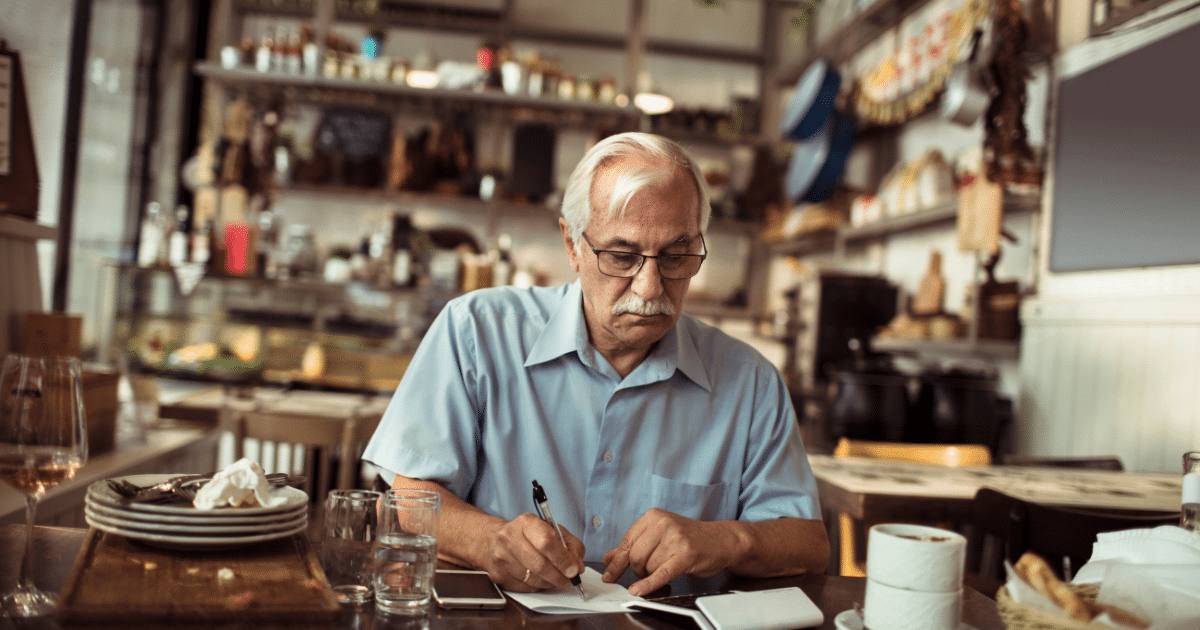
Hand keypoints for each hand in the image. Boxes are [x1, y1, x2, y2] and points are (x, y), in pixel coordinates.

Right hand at [478, 512, 585, 592]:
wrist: (493, 540)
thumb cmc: (528, 535)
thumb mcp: (553, 530)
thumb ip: (571, 546)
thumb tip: (578, 567)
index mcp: (526, 522)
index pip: (546, 542)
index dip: (563, 559)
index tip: (574, 570)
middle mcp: (510, 537)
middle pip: (539, 564)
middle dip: (559, 575)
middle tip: (569, 579)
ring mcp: (501, 557)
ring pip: (533, 579)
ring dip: (550, 582)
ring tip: (556, 578)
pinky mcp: (498, 575)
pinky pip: (525, 587)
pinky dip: (538, 586)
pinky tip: (540, 578)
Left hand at [601, 508, 744, 596]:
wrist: (720, 540)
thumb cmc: (688, 537)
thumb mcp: (659, 534)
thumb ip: (633, 544)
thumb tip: (609, 557)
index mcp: (654, 516)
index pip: (627, 541)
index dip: (617, 561)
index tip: (609, 574)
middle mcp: (664, 524)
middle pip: (635, 555)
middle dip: (638, 569)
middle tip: (646, 571)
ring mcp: (675, 539)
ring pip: (648, 566)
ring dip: (651, 574)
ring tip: (664, 567)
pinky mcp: (685, 555)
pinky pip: (660, 574)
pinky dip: (648, 584)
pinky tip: (639, 590)